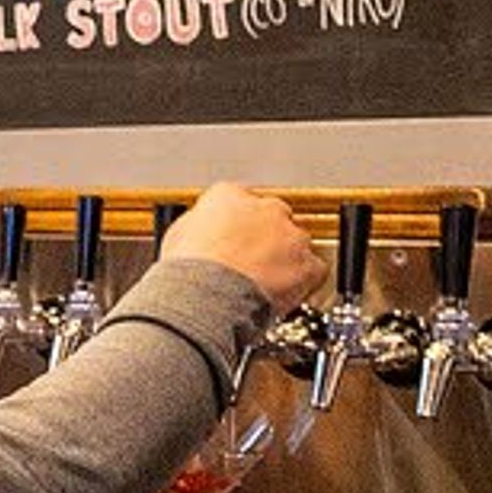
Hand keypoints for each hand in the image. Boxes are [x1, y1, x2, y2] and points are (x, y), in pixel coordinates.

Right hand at [161, 182, 322, 308]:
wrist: (207, 296)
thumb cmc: (188, 269)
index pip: (239, 200)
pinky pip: (314, 270)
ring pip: (296, 243)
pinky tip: (283, 292)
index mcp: (228, 196)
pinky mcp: (309, 264)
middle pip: (273, 218)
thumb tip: (202, 233)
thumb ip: (199, 225)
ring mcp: (291, 236)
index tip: (232, 238)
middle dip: (265, 237)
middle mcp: (265, 209)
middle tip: (249, 261)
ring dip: (284, 258)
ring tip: (263, 282)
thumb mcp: (177, 235)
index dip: (236, 223)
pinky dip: (303, 281)